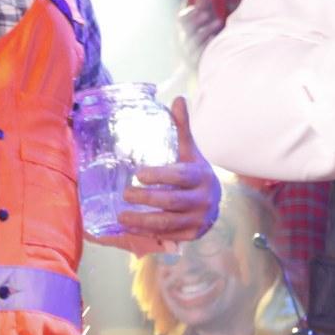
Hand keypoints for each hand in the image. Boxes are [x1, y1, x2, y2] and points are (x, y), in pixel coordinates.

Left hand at [88, 97, 222, 256]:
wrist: (213, 202)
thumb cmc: (194, 173)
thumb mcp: (190, 151)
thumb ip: (182, 128)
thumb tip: (178, 99)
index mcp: (201, 176)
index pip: (180, 176)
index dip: (160, 175)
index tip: (138, 173)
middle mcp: (203, 200)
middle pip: (171, 201)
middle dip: (146, 199)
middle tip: (125, 194)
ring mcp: (198, 220)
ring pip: (168, 223)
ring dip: (142, 221)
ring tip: (121, 215)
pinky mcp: (192, 235)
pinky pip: (168, 236)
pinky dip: (148, 233)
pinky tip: (131, 228)